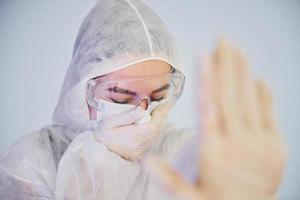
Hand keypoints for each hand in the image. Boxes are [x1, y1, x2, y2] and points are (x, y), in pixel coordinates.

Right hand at [94, 103, 170, 159]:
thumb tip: (143, 109)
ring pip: (156, 134)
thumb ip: (128, 116)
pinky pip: (152, 139)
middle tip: (166, 104)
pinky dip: (156, 129)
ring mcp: (141, 149)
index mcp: (134, 135)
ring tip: (163, 110)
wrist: (97, 151)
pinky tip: (156, 122)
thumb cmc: (102, 135)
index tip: (163, 104)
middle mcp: (140, 143)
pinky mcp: (139, 151)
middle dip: (163, 116)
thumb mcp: (110, 122)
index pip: (154, 125)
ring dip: (160, 122)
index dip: (160, 114)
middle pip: (158, 129)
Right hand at [145, 39, 286, 199]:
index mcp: (213, 153)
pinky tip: (258, 78)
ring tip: (237, 51)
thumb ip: (167, 179)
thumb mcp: (187, 197)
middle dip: (225, 66)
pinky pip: (270, 116)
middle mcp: (238, 145)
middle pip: (230, 97)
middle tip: (222, 41)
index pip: (209, 108)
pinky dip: (264, 95)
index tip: (205, 56)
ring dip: (243, 73)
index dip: (206, 80)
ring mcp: (261, 145)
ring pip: (250, 102)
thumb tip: (145, 161)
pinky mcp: (277, 148)